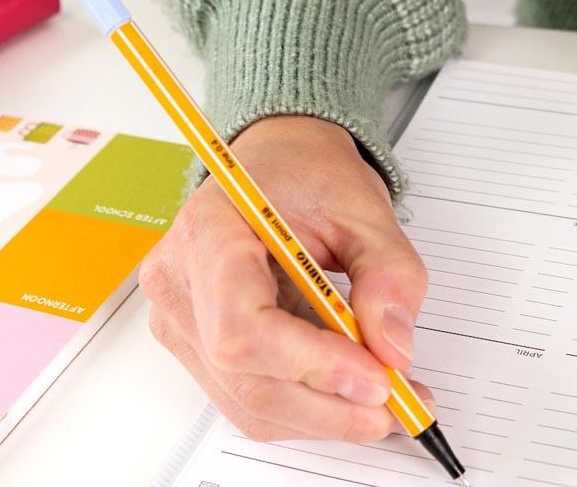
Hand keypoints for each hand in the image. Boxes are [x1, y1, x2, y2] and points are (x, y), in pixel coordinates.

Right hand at [138, 115, 431, 442]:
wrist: (280, 161)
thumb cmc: (307, 175)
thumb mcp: (364, 208)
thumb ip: (389, 273)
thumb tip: (393, 347)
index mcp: (209, 229)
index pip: (242, 324)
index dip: (310, 363)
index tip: (375, 376)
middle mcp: (178, 280)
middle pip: (246, 376)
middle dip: (329, 402)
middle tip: (398, 401)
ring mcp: (180, 318)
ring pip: (248, 401)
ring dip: (323, 414)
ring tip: (385, 400)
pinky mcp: (196, 345)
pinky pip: (248, 398)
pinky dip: (306, 406)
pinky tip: (350, 392)